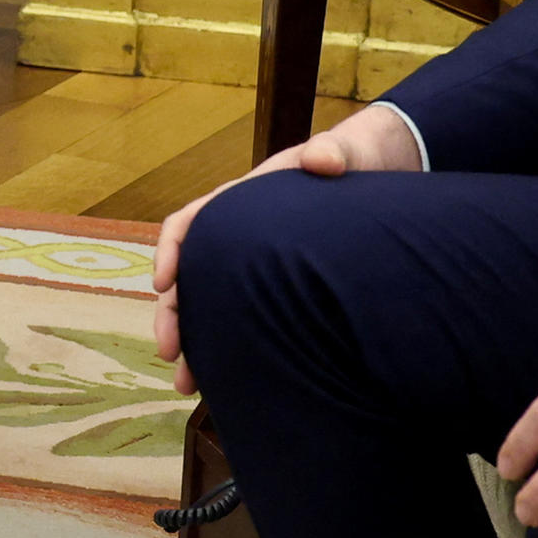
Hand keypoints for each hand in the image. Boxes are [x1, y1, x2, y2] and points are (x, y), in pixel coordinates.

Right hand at [150, 101, 424, 390]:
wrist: (373, 176)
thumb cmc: (347, 160)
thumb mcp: (340, 152)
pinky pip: (243, 321)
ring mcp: (254, 268)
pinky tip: (229, 384)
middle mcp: (236, 239)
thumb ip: (331, 153)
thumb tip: (325, 160)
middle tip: (170, 351)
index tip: (165, 284)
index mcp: (238, 204)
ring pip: (210, 307)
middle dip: (172, 315)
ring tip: (186, 385)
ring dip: (193, 345)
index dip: (170, 252)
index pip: (189, 224)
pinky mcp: (277, 292)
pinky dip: (230, 351)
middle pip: (189, 277)